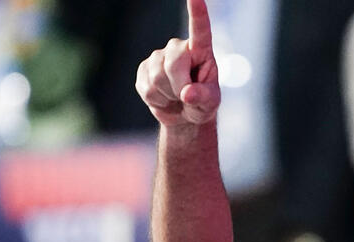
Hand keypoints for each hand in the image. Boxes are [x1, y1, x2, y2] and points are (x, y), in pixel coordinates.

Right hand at [135, 0, 220, 127]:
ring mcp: (158, 57)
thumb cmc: (202, 105)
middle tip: (186, 97)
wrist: (182, 115)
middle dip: (179, 85)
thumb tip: (188, 93)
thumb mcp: (210, 104)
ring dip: (168, 95)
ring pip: (157, 77)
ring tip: (175, 97)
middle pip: (174, 62)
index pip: (199, 29)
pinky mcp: (143, 69)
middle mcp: (178, 48)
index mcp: (200, 51)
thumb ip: (203, 97)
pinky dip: (156, 99)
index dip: (197, 13)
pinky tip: (163, 98)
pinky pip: (146, 87)